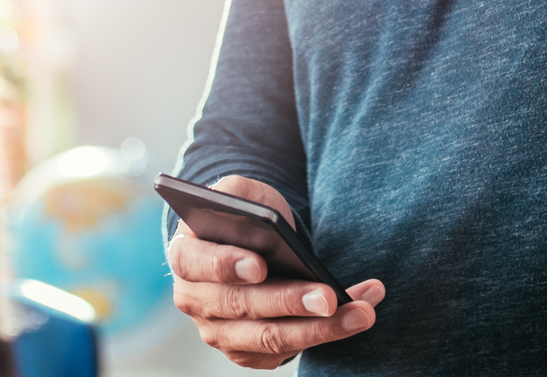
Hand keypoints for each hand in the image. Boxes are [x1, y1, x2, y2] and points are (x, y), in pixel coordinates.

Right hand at [167, 175, 384, 369]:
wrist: (246, 248)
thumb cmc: (242, 218)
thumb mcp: (237, 193)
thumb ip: (236, 193)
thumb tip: (255, 214)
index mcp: (185, 257)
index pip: (197, 264)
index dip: (226, 266)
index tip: (260, 265)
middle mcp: (197, 302)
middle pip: (242, 307)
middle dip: (289, 302)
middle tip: (328, 296)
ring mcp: (222, 333)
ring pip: (271, 338)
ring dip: (321, 328)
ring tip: (361, 311)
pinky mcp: (250, 353)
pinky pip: (290, 349)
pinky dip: (329, 332)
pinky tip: (360, 310)